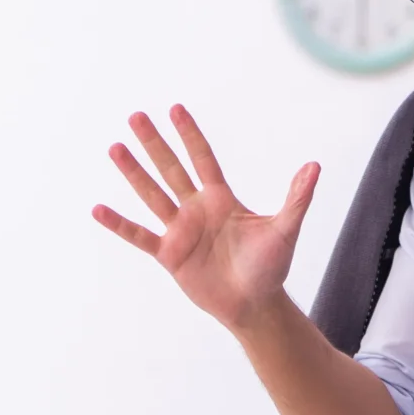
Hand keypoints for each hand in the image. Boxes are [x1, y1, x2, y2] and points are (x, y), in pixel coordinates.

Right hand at [92, 106, 319, 332]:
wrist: (254, 305)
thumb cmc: (271, 267)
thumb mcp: (285, 230)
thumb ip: (296, 198)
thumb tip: (314, 167)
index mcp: (221, 199)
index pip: (202, 159)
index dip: (189, 134)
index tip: (175, 109)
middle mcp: (196, 210)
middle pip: (171, 169)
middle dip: (154, 143)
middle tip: (136, 116)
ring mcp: (180, 232)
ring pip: (152, 195)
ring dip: (133, 173)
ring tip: (115, 148)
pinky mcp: (169, 256)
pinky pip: (140, 236)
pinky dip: (120, 224)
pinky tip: (98, 209)